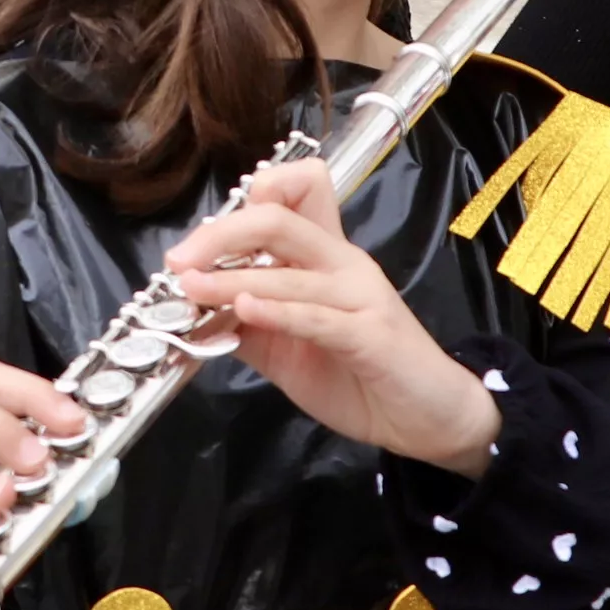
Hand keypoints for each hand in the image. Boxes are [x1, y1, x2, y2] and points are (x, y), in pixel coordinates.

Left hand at [165, 159, 496, 473]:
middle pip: (279, 217)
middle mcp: (344, 263)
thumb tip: (194, 314)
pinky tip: (244, 310)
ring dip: (231, 278)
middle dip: (220, 233)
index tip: (201, 240)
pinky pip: (316, 315)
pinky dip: (276, 310)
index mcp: (326, 256)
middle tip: (180, 261)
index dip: (247, 198)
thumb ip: (248, 326)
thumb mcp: (289, 349)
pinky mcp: (370, 334)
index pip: (297, 189)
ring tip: (193, 289)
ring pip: (288, 269)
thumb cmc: (362, 377)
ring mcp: (359, 295)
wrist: (428, 419)